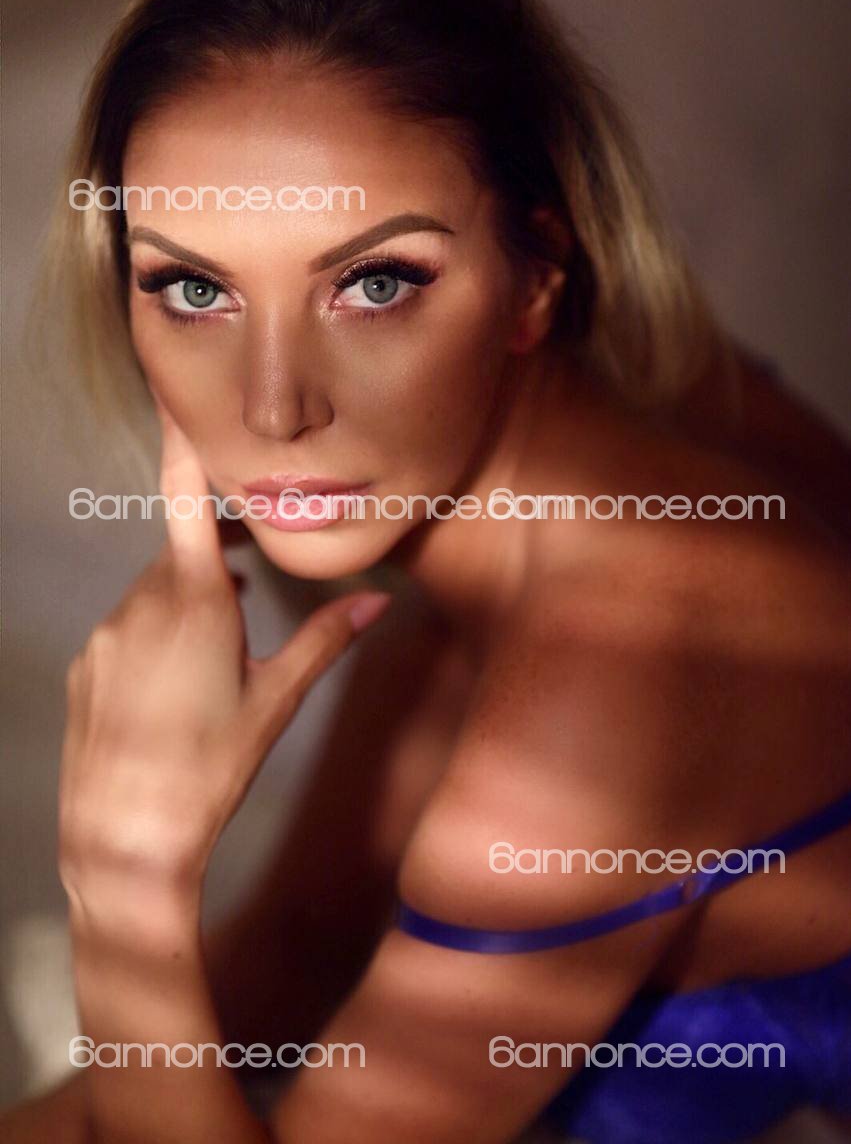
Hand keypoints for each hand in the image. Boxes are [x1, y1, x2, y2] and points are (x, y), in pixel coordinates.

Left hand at [59, 406, 389, 941]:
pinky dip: (151, 636)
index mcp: (194, 601)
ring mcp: (104, 635)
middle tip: (248, 589)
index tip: (176, 401)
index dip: (181, 444)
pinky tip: (174, 686)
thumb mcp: (276, 700)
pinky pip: (123, 629)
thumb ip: (326, 640)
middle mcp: (140, 604)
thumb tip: (377, 600)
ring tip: (215, 656)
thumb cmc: (211, 767)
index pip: (182, 498)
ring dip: (182, 604)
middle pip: (178, 555)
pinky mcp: (84, 667)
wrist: (126, 838)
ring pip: (151, 595)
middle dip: (210, 561)